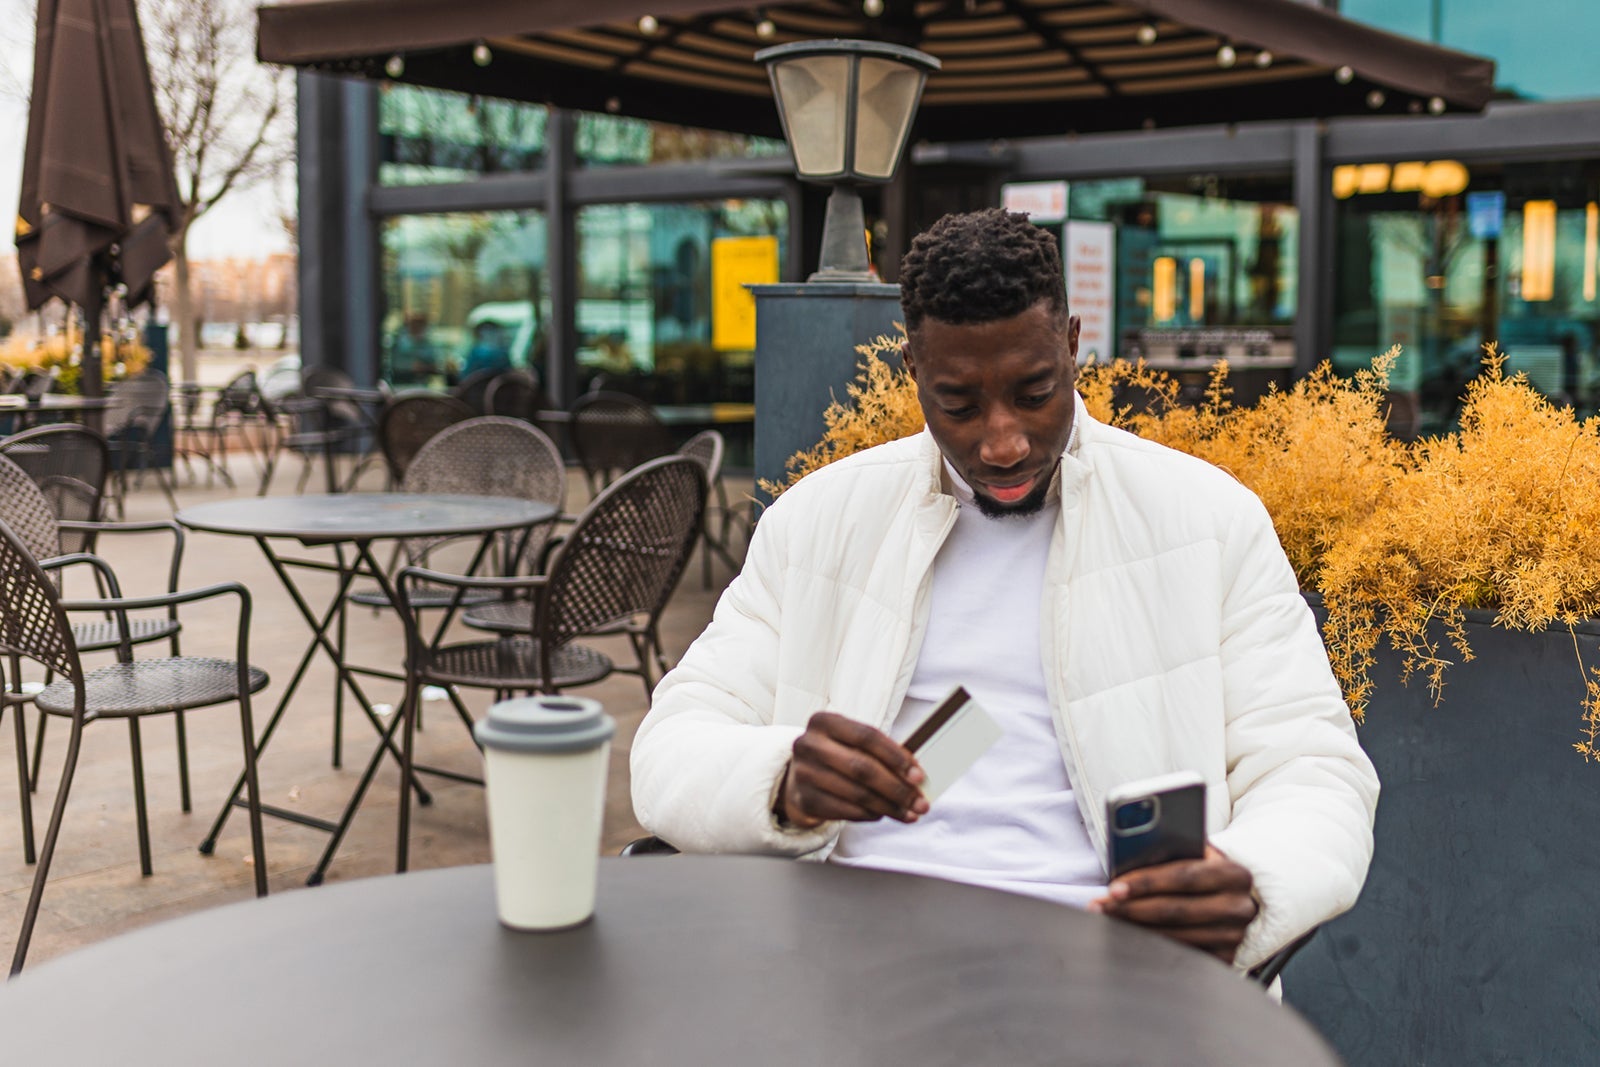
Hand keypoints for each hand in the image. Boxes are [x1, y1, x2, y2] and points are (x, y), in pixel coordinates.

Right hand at [775, 711, 928, 829]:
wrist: (799, 776)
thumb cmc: (837, 755)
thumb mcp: (853, 744)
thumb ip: (881, 753)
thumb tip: (916, 775)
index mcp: (825, 721)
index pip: (866, 736)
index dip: (896, 756)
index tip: (918, 776)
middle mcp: (809, 744)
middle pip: (862, 768)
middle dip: (896, 788)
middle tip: (919, 803)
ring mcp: (803, 773)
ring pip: (856, 794)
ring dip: (888, 807)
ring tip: (908, 813)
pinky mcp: (803, 799)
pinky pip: (845, 811)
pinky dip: (869, 815)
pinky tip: (883, 815)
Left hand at [1087, 846, 1257, 963]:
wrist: (1236, 896)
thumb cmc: (1203, 870)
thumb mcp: (1194, 854)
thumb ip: (1169, 853)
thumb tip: (1124, 860)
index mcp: (1234, 873)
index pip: (1183, 876)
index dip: (1145, 882)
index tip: (1113, 888)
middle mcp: (1239, 907)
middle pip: (1175, 910)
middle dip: (1131, 909)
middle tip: (1100, 907)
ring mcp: (1234, 937)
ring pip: (1174, 936)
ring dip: (1134, 930)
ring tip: (1107, 921)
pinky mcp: (1225, 959)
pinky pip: (1179, 955)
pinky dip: (1150, 947)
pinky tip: (1128, 938)